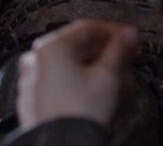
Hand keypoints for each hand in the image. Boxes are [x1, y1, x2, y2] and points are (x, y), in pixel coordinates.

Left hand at [16, 19, 138, 128]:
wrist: (61, 144)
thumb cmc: (79, 111)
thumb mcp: (107, 76)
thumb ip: (119, 50)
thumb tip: (129, 35)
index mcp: (50, 46)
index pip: (87, 28)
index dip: (114, 32)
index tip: (130, 38)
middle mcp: (36, 58)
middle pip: (78, 47)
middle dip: (107, 54)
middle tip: (128, 60)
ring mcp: (32, 79)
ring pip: (70, 66)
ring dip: (97, 70)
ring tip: (120, 82)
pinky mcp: (34, 98)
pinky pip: (61, 82)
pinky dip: (81, 83)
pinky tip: (100, 93)